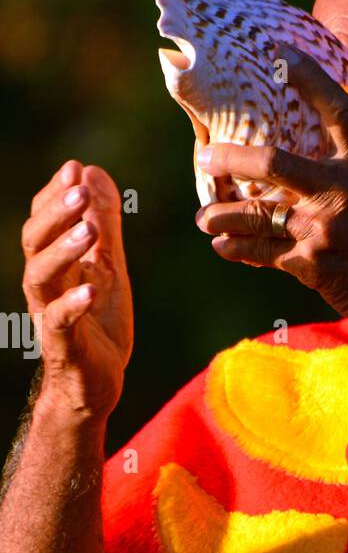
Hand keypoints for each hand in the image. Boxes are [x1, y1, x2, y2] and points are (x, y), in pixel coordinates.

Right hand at [21, 160, 133, 416]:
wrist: (96, 384)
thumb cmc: (98, 324)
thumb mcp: (108, 267)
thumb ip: (104, 225)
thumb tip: (95, 173)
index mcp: (55, 265)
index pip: (45, 221)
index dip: (55, 195)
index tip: (74, 168)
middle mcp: (45, 286)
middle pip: (34, 242)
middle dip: (55, 214)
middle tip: (77, 190)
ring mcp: (51, 314)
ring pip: (41, 276)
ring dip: (63, 250)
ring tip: (89, 230)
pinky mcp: (64, 345)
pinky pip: (61, 321)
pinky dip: (74, 303)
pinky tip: (91, 288)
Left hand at [194, 46, 347, 326]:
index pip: (337, 111)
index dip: (309, 77)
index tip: (281, 52)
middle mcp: (341, 193)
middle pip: (275, 163)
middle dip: (234, 159)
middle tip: (205, 158)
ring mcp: (323, 229)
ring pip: (259, 216)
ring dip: (224, 216)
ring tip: (205, 217)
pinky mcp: (310, 264)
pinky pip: (263, 253)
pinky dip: (239, 249)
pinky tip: (222, 246)